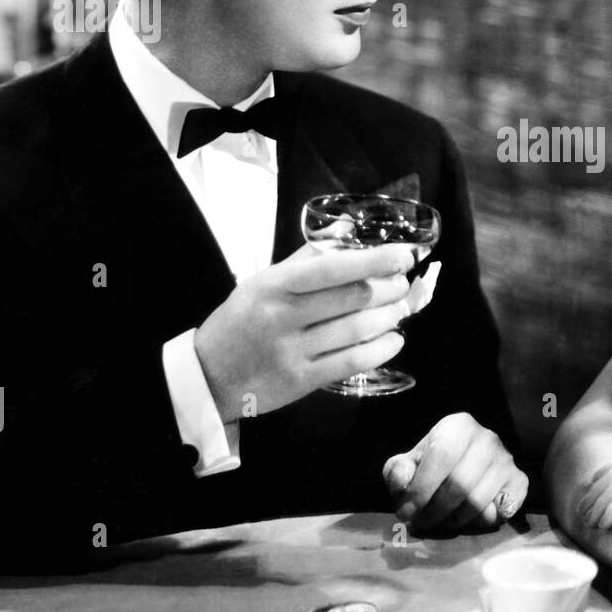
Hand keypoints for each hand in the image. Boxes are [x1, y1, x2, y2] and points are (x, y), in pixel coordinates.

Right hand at [194, 242, 418, 420]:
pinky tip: (393, 340)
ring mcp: (292, 351)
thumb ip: (306, 258)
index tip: (403, 256)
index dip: (374, 260)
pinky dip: (381, 349)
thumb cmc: (241, 320)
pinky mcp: (301, 381)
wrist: (208, 375)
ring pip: (356, 329)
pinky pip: (352, 362)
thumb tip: (348, 230)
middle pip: (352, 297)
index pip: (332, 267)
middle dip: (389, 288)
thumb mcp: (263, 281)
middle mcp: (283, 316)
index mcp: (274, 285)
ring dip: (389, 317)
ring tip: (399, 310)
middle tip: (402, 284)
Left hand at [382, 412, 527, 535]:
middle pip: (460, 485)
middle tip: (421, 524)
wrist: (464, 460)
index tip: (406, 513)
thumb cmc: (433, 463)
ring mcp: (507, 460)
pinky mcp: (519, 481)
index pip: (441, 456)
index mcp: (459, 426)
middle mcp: (488, 439)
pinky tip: (472, 518)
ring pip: (479, 502)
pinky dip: (487, 520)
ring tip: (441, 523)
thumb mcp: (409, 463)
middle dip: (435, 511)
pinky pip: (505, 509)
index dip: (421, 489)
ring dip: (455, 521)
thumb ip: (398, 471)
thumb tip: (403, 482)